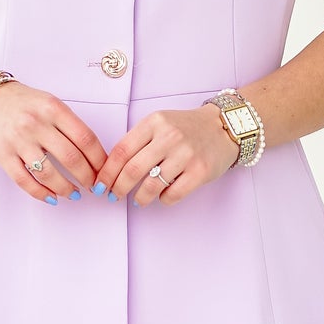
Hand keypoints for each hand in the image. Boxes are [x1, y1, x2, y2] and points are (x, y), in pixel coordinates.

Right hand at [0, 81, 107, 203]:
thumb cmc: (24, 103)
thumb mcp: (50, 104)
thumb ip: (70, 125)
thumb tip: (94, 155)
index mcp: (53, 109)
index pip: (85, 138)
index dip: (99, 160)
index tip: (104, 171)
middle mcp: (36, 124)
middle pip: (71, 158)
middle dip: (87, 177)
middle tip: (93, 186)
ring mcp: (18, 140)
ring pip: (48, 173)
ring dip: (65, 188)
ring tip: (74, 193)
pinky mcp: (3, 154)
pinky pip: (24, 180)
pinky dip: (41, 193)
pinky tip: (52, 197)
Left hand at [96, 105, 240, 206]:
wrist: (223, 127)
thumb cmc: (187, 128)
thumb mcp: (160, 124)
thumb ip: (138, 141)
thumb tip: (112, 170)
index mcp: (154, 122)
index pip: (122, 151)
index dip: (107, 172)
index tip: (100, 184)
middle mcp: (169, 137)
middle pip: (132, 170)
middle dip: (118, 188)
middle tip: (114, 196)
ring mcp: (186, 154)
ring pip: (151, 185)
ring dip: (140, 198)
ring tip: (138, 201)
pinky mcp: (200, 171)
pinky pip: (173, 194)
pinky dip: (163, 199)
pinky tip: (162, 196)